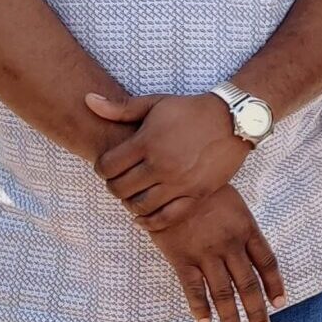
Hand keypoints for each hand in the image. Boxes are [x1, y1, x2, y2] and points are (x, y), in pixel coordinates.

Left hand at [85, 92, 251, 220]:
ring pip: (140, 206)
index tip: (107, 166)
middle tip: (118, 181)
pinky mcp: (196, 195)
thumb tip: (88, 100)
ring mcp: (179, 183)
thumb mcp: (155, 103)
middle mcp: (161, 165)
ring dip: (130, 203)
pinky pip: (167, 218)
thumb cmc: (191, 110)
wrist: (233, 120)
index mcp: (147, 142)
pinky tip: (143, 217)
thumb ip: (120, 107)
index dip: (101, 168)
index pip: (107, 166)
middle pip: (120, 188)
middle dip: (113, 186)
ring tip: (132, 195)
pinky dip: (150, 222)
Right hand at [138, 185, 285, 321]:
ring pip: (222, 292)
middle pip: (248, 283)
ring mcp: (206, 253)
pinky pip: (193, 288)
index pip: (267, 263)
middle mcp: (230, 245)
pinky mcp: (182, 258)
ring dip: (230, 316)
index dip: (274, 285)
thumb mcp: (234, 202)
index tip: (279, 303)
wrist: (172, 179)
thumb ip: (243, 226)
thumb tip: (253, 251)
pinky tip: (204, 321)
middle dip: (256, 310)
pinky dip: (199, 307)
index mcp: (246, 229)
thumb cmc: (205, 187)